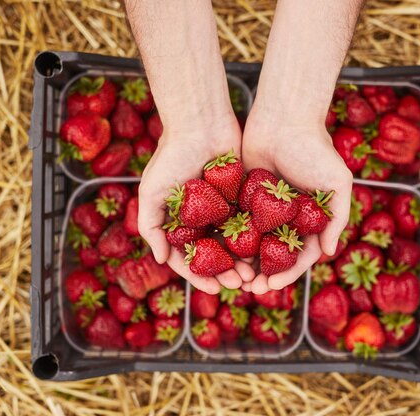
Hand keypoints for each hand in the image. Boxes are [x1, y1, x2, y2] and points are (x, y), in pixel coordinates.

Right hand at [138, 118, 254, 293]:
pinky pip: (252, 222)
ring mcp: (224, 208)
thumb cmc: (171, 155)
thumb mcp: (151, 192)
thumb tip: (161, 261)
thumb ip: (151, 227)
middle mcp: (203, 219)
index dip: (201, 276)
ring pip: (237, 243)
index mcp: (180, 222)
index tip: (215, 289)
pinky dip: (259, 239)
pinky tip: (268, 251)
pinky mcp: (244, 196)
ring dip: (245, 261)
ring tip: (256, 273)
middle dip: (228, 272)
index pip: (190, 258)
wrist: (201, 122)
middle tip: (241, 283)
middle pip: (217, 255)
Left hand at [240, 107, 352, 293]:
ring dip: (244, 262)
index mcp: (309, 220)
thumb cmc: (315, 149)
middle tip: (249, 288)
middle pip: (273, 256)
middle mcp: (287, 219)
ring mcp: (264, 209)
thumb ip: (337, 218)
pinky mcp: (244, 197)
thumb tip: (329, 253)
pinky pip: (236, 223)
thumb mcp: (337, 182)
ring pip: (252, 244)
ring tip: (232, 277)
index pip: (299, 256)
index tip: (273, 285)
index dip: (287, 273)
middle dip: (263, 274)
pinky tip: (218, 253)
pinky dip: (229, 240)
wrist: (284, 118)